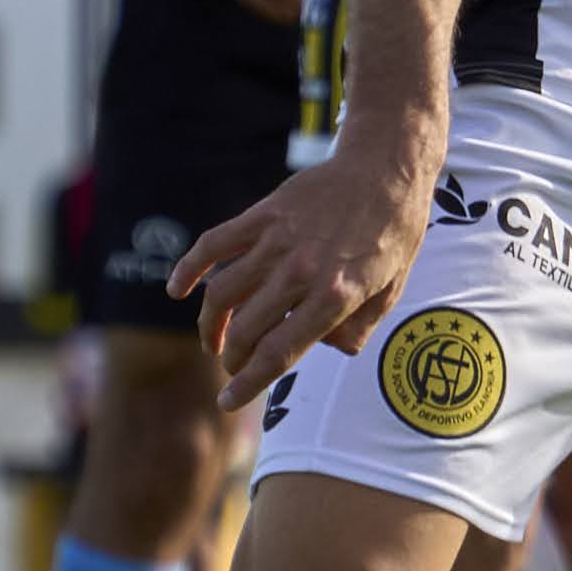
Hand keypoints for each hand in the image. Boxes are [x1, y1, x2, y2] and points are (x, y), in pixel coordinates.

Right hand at [172, 145, 433, 404]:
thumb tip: (325, 350)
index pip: (278, 354)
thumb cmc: (395, 233)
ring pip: (222, 294)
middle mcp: (301, 272)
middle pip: (245, 331)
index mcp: (335, 296)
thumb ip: (357, 328)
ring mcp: (278, 241)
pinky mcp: (263, 215)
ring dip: (210, 326)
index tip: (228, 402)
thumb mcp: (391, 291)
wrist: (385, 168)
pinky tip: (177, 290)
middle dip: (231, 360)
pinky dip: (189, 269)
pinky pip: (214, 245)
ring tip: (214, 340)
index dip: (247, 384)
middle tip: (232, 366)